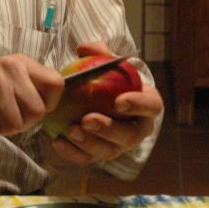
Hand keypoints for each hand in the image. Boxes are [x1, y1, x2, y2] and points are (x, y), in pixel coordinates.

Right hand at [0, 54, 62, 140]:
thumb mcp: (10, 77)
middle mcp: (10, 68)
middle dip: (21, 122)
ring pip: (14, 124)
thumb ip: (31, 89)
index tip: (31, 107)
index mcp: (23, 63)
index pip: (56, 85)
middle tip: (3, 116)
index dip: (49, 103)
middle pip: (36, 112)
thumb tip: (49, 109)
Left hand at [50, 41, 163, 165]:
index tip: (119, 101)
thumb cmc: (110, 80)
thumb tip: (84, 49)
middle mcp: (137, 130)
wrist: (101, 101)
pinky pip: (88, 158)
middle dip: (109, 130)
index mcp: (147, 106)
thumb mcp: (108, 64)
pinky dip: (72, 153)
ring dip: (89, 143)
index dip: (138, 105)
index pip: (151, 107)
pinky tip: (57, 142)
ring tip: (71, 130)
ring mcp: (120, 146)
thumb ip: (99, 54)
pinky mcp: (101, 156)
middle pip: (130, 136)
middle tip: (88, 120)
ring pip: (108, 151)